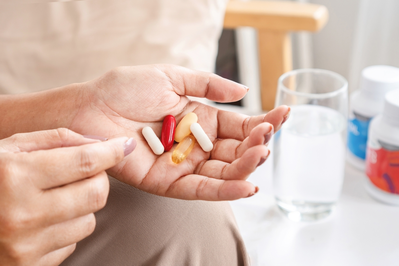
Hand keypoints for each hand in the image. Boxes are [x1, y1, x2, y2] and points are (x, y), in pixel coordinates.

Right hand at [0, 129, 133, 265]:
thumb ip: (56, 139)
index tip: (124, 145)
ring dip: (82, 206)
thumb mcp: (9, 148)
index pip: (85, 162)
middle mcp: (22, 214)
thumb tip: (100, 143)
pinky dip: (66, 229)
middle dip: (98, 178)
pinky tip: (43, 220)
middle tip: (83, 172)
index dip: (112, 151)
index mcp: (15, 176)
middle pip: (96, 193)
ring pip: (89, 220)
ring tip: (55, 197)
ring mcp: (25, 245)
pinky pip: (72, 244)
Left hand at [70, 65, 289, 200]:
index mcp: (201, 119)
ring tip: (261, 155)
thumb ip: (209, 85)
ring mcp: (184, 165)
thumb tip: (244, 90)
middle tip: (267, 137)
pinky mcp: (168, 183)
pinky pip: (201, 189)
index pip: (239, 125)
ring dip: (246, 167)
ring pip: (224, 172)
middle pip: (236, 151)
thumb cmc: (125, 89)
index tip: (283, 115)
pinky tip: (247, 186)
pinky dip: (225, 190)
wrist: (90, 109)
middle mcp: (197, 144)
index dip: (262, 122)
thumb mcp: (172, 77)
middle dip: (256, 146)